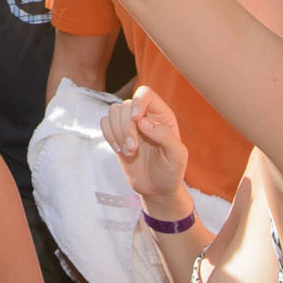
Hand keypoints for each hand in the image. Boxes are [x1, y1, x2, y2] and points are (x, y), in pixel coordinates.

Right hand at [102, 87, 188, 211]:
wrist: (158, 189)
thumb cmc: (171, 171)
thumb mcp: (177, 156)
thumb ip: (165, 136)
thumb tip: (143, 122)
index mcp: (161, 115)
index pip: (146, 94)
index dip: (138, 102)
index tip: (137, 120)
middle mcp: (144, 116)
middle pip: (126, 105)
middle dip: (126, 128)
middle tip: (133, 149)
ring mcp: (129, 125)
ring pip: (114, 112)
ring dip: (117, 133)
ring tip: (129, 152)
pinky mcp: (117, 135)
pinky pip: (105, 123)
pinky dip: (109, 135)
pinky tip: (119, 150)